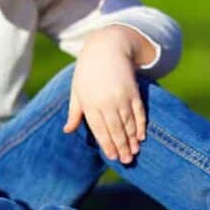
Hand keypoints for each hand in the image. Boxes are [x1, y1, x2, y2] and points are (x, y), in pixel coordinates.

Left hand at [63, 26, 153, 162]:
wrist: (106, 47)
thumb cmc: (87, 72)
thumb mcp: (76, 90)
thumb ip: (74, 112)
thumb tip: (67, 130)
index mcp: (90, 103)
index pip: (100, 130)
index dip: (107, 144)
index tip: (112, 157)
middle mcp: (106, 102)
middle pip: (115, 129)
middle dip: (121, 147)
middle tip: (127, 161)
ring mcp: (121, 96)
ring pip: (128, 123)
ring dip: (132, 139)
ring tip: (134, 153)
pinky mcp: (133, 91)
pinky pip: (139, 112)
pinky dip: (141, 125)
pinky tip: (141, 136)